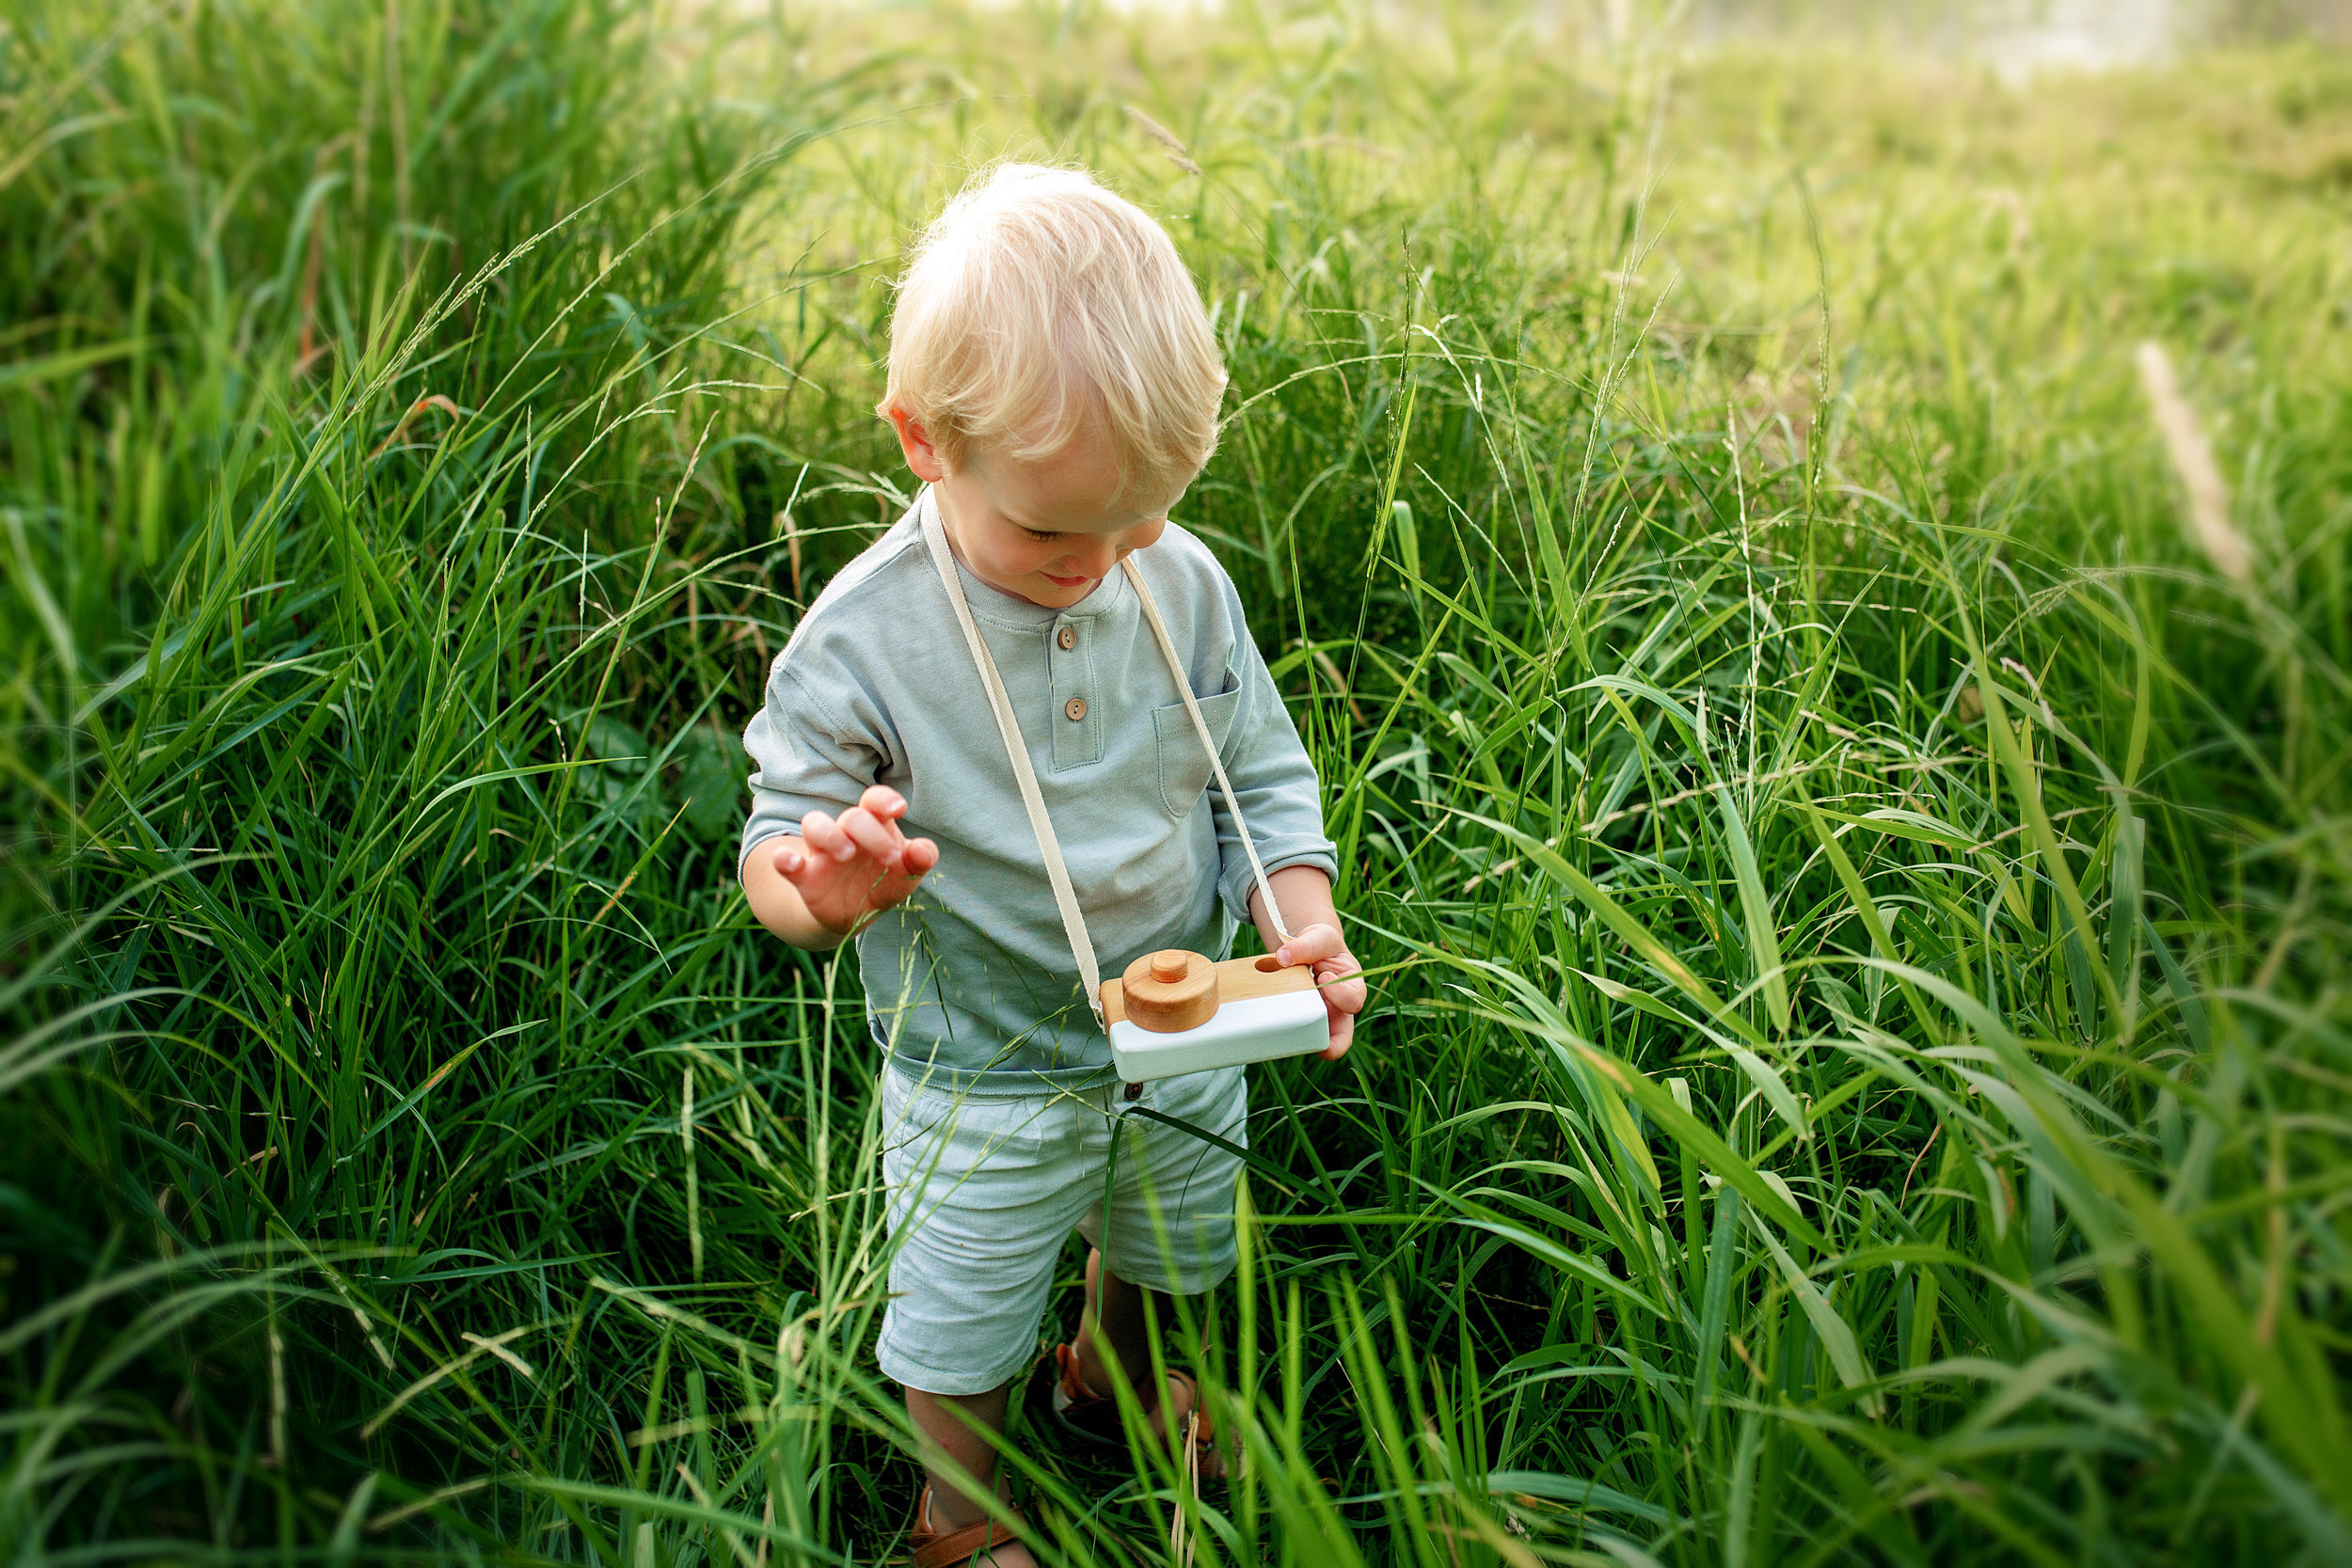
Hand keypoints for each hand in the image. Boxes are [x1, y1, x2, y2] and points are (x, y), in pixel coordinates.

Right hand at [771, 785, 938, 936]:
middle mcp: (846, 833)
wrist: (854, 917)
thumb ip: (919, 861)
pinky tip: (791, 863)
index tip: (899, 809)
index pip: (875, 801)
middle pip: (852, 816)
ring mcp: (821, 852)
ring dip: (829, 835)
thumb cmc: (883, 884)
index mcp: (874, 826)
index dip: (885, 799)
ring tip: (846, 854)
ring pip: (814, 824)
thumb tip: (924, 851)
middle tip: (888, 858)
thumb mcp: (905, 876)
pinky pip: (784, 860)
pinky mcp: (803, 876)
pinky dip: (784, 859)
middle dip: (870, 833)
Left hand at [1274, 922, 1365, 1060]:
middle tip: (1307, 1018)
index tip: (1324, 976)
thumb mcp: (1319, 936)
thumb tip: (1283, 957)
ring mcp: (1319, 1019)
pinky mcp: (1299, 1021)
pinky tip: (1269, 1019)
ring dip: (1299, 1036)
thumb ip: (1306, 945)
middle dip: (1325, 1034)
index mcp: (1352, 988)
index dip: (1341, 994)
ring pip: (1315, 1041)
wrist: (1305, 950)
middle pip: (1340, 1036)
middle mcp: (1338, 1010)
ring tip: (1283, 1024)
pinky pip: (1292, 1033)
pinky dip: (1282, 1029)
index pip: (1354, 1000)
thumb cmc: (1320, 944)